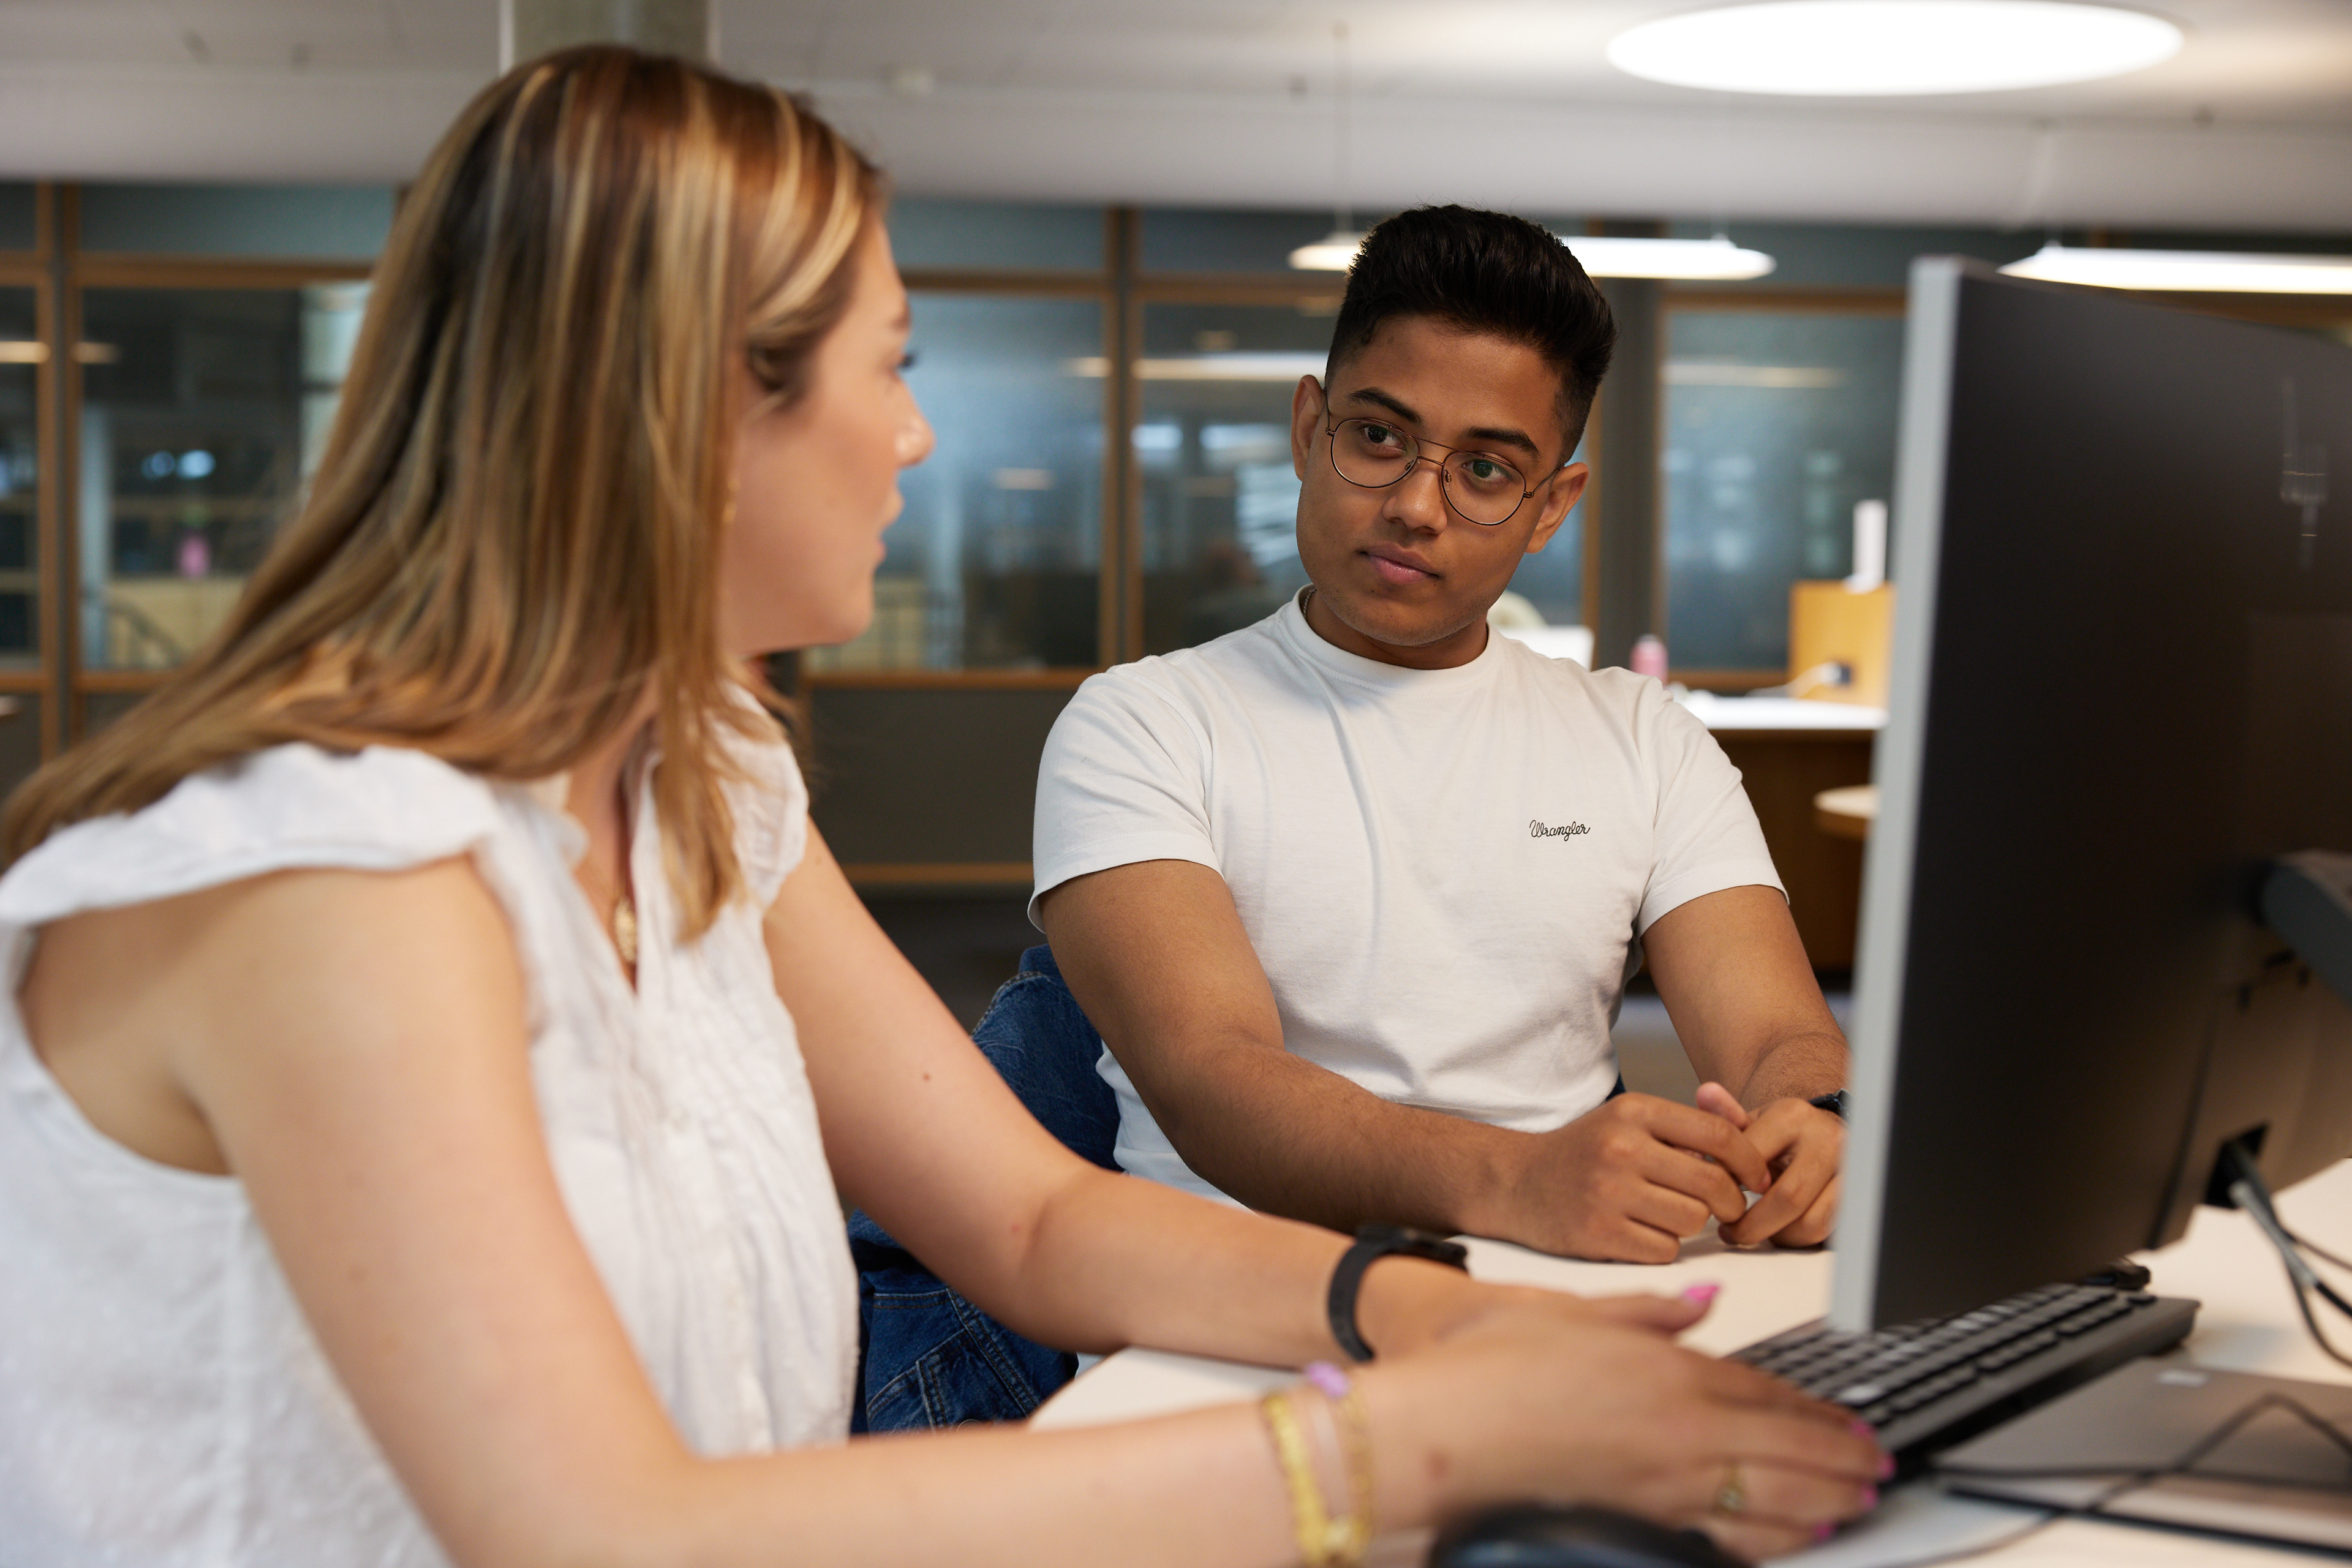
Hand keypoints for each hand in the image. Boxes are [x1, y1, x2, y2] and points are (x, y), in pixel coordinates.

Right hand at [1367, 1291, 1885, 1561]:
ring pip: (1775, 1500)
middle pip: (1790, 1451)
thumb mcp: (1576, 1312)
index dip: (1820, 1411)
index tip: (1853, 1420)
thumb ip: (1648, 1310)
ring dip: (1827, 1500)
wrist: (1450, 1425)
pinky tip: (1796, 1536)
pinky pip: (1732, 1536)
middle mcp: (1682, 1433)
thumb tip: (1701, 1299)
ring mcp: (1667, 1484)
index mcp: (1672, 1373)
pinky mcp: (1644, 1520)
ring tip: (1859, 1500)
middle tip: (1880, 1465)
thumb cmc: (1498, 1366)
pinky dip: (1777, 1537)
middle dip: (1844, 1460)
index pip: (1770, 1394)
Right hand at [1490, 1093, 1772, 1262]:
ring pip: (1694, 1220)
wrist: (1515, 1183)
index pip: (1718, 1134)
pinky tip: (1642, 1233)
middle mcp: (1621, 1147)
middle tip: (1724, 1208)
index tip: (1758, 1179)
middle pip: (1713, 1183)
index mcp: (1634, 1111)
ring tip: (1669, 1215)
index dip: (1750, 1161)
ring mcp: (1608, 1191)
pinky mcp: (1599, 1234)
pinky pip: (1665, 1250)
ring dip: (1692, 1225)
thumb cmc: (1584, 1154)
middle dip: (1730, 1201)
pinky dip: (1663, 1246)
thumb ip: (1683, 1131)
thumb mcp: (1626, 1122)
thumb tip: (1750, 1156)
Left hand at [1696, 1085, 1842, 1247]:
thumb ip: (1725, 1116)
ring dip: (1778, 1235)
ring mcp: (1850, 1169)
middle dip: (1753, 1225)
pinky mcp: (1858, 1196)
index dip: (1728, 1188)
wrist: (1825, 1134)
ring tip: (1758, 1230)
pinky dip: (1799, 1239)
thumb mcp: (1753, 1122)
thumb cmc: (1782, 1135)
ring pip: (1811, 1222)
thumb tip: (1705, 1094)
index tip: (1715, 1200)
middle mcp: (1828, 1139)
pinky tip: (1782, 1230)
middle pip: (1788, 1198)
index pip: (1752, 1160)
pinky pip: (1827, 1232)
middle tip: (1732, 1231)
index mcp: (1793, 1116)